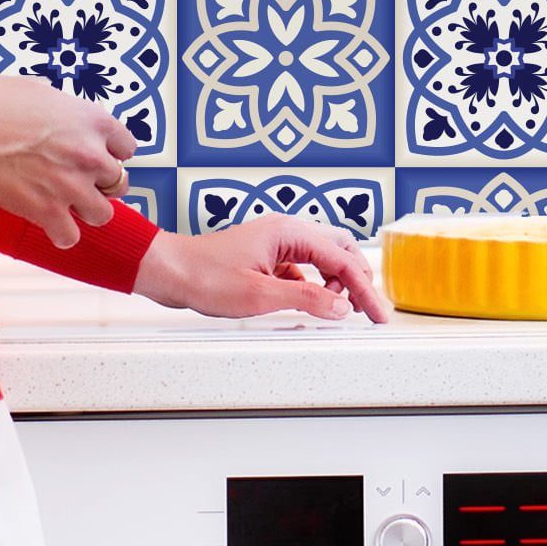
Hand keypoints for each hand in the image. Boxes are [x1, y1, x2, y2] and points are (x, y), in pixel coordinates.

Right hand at [0, 73, 134, 250]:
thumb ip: (64, 107)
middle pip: (118, 183)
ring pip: (102, 214)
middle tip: (76, 182)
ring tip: (65, 205)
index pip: (127, 148)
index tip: (96, 157)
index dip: (111, 154)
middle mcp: (92, 155)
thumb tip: (61, 111)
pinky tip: (48, 223)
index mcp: (95, 122)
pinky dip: (60, 234)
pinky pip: (70, 237)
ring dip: (85, 211)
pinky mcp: (47, 212)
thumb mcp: (41, 91)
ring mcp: (72, 186)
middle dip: (98, 184)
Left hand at [132, 214, 391, 322]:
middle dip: (357, 279)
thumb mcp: (260, 295)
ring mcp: (276, 243)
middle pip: (339, 249)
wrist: (169, 271)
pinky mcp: (266, 256)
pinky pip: (302, 267)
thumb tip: (341, 307)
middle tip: (369, 309)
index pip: (342, 260)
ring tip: (344, 308)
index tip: (377, 314)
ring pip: (322, 257)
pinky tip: (313, 303)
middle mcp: (287, 231)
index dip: (364, 289)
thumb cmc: (205, 276)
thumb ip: (306, 300)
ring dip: (337, 281)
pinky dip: (314, 284)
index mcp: (290, 232)